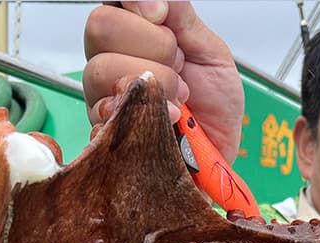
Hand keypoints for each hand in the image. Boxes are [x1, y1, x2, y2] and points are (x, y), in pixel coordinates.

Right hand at [82, 1, 243, 162]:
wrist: (218, 151)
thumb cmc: (213, 104)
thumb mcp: (209, 50)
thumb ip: (182, 17)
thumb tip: (155, 0)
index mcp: (131, 34)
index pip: (111, 4)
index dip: (134, 2)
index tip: (160, 16)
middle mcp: (109, 61)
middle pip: (101, 27)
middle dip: (154, 47)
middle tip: (180, 68)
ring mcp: (102, 97)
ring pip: (101, 69)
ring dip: (154, 85)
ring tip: (178, 101)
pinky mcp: (103, 135)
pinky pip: (105, 115)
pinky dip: (147, 116)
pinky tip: (166, 121)